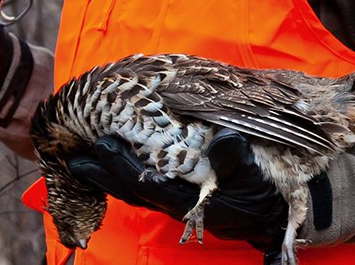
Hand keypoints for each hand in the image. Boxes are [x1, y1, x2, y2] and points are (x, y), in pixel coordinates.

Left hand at [66, 128, 287, 253]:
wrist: (278, 218)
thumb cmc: (265, 196)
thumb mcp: (255, 176)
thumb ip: (237, 159)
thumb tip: (223, 137)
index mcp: (188, 199)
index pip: (146, 183)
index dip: (121, 166)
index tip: (101, 146)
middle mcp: (176, 202)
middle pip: (132, 188)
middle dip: (104, 173)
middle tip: (76, 156)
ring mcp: (178, 199)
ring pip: (137, 187)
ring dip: (112, 173)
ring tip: (87, 158)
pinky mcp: (183, 194)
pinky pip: (149, 183)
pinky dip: (130, 172)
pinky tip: (119, 160)